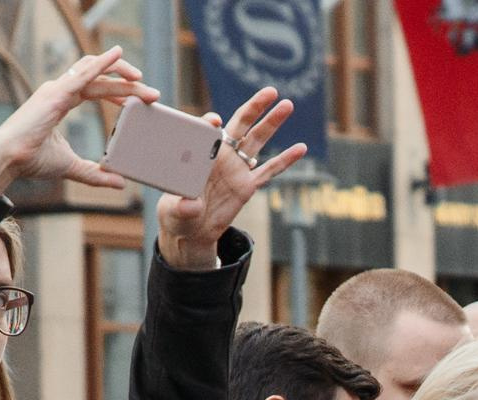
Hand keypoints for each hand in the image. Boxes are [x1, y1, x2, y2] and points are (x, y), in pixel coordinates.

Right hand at [0, 51, 156, 196]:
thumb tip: (119, 182)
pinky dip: (102, 64)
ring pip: (94, 71)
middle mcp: (59, 90)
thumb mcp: (70, 166)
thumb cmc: (30, 160)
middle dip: (126, 82)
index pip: (93, 86)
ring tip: (143, 79)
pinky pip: (83, 74)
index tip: (137, 99)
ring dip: (120, 73)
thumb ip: (94, 173)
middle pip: (98, 76)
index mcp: (61, 100)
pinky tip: (118, 56)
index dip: (116, 90)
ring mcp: (57, 89)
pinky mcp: (56, 94)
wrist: (8, 160)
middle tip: (152, 94)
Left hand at [158, 87, 309, 269]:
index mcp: (201, 154)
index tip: (214, 122)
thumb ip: (183, 207)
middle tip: (270, 91)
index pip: (208, 131)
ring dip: (272, 122)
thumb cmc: (178, 215)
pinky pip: (270, 171)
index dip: (211, 124)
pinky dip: (286, 160)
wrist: (192, 230)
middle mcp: (221, 156)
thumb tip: (190, 206)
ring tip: (288, 104)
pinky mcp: (248, 185)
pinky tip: (301, 148)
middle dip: (255, 107)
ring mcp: (237, 168)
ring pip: (257, 140)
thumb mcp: (176, 211)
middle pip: (240, 125)